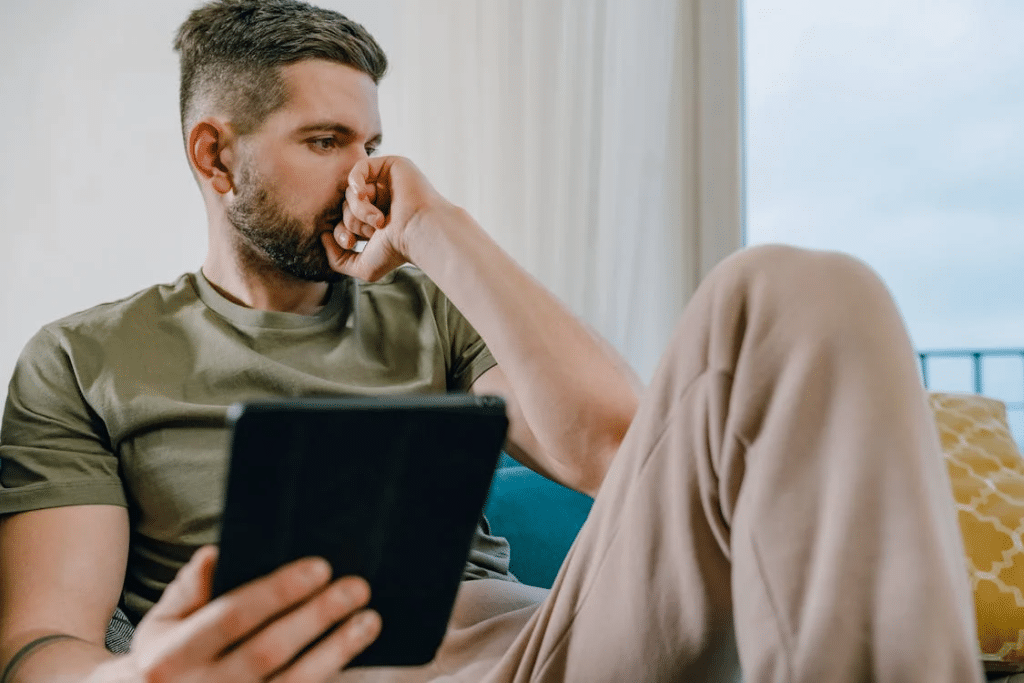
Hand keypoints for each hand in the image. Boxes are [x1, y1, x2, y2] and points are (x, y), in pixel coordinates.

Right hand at [91, 546, 379, 681]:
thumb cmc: (163, 660)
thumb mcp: (161, 624)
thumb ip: (189, 589)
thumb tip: (217, 554)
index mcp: (169, 657)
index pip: (231, 617)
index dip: (277, 591)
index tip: (320, 567)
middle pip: (267, 652)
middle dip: (316, 617)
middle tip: (357, 587)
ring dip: (335, 652)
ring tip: (368, 620)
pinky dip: (326, 679)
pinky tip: (351, 657)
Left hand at [321, 156, 451, 281]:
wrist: (420, 234)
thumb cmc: (397, 251)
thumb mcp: (363, 267)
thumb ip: (337, 260)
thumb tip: (323, 236)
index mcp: (376, 221)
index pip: (345, 221)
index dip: (341, 232)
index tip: (349, 243)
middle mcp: (382, 201)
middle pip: (345, 206)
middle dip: (352, 221)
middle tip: (373, 231)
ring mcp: (387, 184)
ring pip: (351, 191)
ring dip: (359, 209)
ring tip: (379, 221)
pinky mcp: (391, 167)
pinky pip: (360, 167)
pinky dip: (355, 182)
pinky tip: (363, 195)